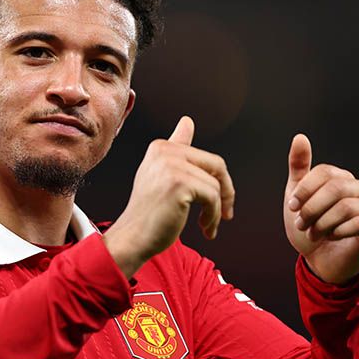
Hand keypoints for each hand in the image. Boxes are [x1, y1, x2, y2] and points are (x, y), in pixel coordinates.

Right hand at [105, 116, 235, 277]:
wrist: (132, 238)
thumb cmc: (148, 213)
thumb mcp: (161, 175)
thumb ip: (177, 148)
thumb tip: (188, 120)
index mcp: (160, 147)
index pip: (203, 156)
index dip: (218, 178)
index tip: (222, 197)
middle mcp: (165, 151)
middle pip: (216, 166)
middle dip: (226, 192)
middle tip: (225, 213)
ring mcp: (172, 166)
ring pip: (215, 186)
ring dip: (216, 211)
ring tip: (207, 225)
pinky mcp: (180, 184)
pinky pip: (212, 197)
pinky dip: (212, 216)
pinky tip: (205, 228)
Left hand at [283, 134, 358, 284]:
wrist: (320, 261)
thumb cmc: (310, 227)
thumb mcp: (296, 197)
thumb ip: (299, 168)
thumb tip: (300, 137)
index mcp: (342, 178)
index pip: (325, 172)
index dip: (305, 189)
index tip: (292, 207)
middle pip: (336, 187)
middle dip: (312, 208)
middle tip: (301, 224)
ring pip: (346, 206)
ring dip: (322, 223)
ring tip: (313, 233)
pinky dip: (338, 231)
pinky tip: (331, 237)